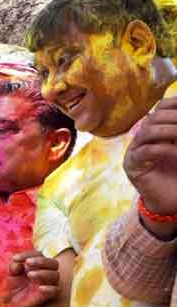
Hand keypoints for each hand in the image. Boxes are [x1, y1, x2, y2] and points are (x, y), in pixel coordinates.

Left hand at [4, 251, 59, 306]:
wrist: (20, 306)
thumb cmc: (18, 289)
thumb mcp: (12, 279)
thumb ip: (14, 269)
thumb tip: (15, 262)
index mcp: (38, 266)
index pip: (38, 255)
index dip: (28, 254)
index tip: (15, 259)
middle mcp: (47, 273)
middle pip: (52, 263)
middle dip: (40, 261)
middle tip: (27, 263)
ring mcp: (50, 284)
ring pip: (55, 275)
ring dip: (43, 273)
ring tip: (30, 275)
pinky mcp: (50, 296)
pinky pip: (55, 290)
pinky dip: (49, 288)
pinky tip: (40, 288)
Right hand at [123, 96, 176, 215]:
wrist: (169, 203)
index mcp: (156, 130)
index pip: (161, 107)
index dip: (174, 103)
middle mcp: (143, 138)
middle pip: (154, 117)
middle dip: (175, 118)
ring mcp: (135, 152)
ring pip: (148, 131)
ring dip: (170, 131)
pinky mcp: (133, 167)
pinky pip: (147, 151)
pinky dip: (165, 150)